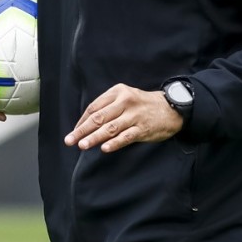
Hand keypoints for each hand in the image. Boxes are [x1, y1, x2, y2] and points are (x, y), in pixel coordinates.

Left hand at [65, 83, 182, 152]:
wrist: (171, 108)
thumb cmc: (143, 105)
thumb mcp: (125, 98)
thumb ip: (108, 107)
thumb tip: (86, 124)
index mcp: (118, 92)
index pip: (94, 108)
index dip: (82, 121)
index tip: (74, 132)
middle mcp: (125, 102)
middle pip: (99, 118)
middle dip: (82, 130)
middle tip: (70, 141)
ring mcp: (134, 115)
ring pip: (110, 128)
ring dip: (94, 138)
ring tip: (82, 145)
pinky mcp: (143, 128)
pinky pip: (126, 137)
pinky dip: (114, 143)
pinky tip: (104, 148)